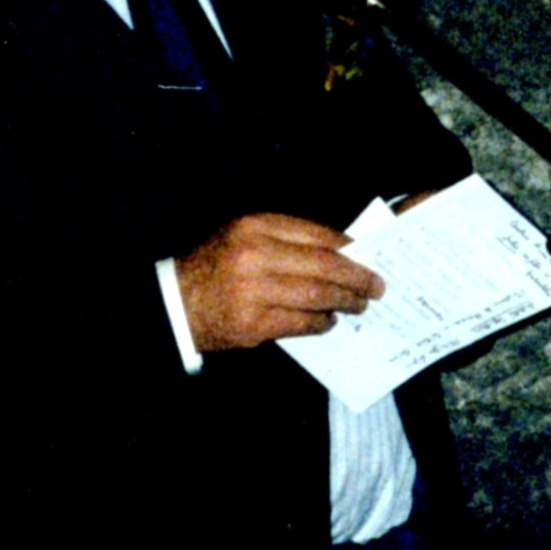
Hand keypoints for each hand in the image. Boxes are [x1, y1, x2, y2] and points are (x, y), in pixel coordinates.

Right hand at [177, 213, 383, 350]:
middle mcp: (255, 254)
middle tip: (376, 286)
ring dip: (346, 301)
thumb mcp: (245, 236)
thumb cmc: (216, 266)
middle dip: (358, 277)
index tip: (368, 256)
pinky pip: (302, 323)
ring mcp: (254, 290)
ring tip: (360, 304)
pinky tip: (330, 320)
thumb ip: (287, 239)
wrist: (174, 303)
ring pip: (318, 295)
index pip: (318, 234)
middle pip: (325, 265)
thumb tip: (343, 252)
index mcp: (255, 226)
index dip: (349, 247)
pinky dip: (322, 322)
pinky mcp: (253, 323)